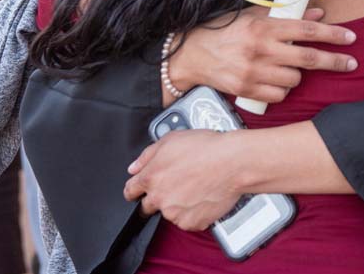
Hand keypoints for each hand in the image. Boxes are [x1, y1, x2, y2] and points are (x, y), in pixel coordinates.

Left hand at [124, 130, 242, 229]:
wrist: (233, 163)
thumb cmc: (206, 148)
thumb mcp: (171, 139)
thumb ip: (147, 155)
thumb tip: (134, 167)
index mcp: (151, 177)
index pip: (130, 191)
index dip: (135, 189)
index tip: (138, 190)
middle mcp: (160, 198)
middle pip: (148, 205)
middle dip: (157, 197)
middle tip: (175, 185)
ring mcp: (175, 213)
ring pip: (169, 212)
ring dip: (177, 204)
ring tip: (195, 187)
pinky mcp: (192, 223)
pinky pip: (187, 220)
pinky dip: (193, 212)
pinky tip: (202, 196)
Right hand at [174, 6, 356, 103]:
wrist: (191, 55)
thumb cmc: (225, 31)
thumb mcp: (254, 16)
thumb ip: (287, 15)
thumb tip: (319, 14)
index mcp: (263, 27)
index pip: (307, 31)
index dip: (332, 35)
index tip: (350, 38)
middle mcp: (260, 50)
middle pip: (308, 59)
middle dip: (335, 61)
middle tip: (352, 63)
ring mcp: (253, 72)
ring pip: (295, 79)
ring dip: (299, 75)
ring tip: (287, 66)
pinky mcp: (246, 90)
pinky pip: (279, 95)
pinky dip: (282, 89)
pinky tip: (274, 80)